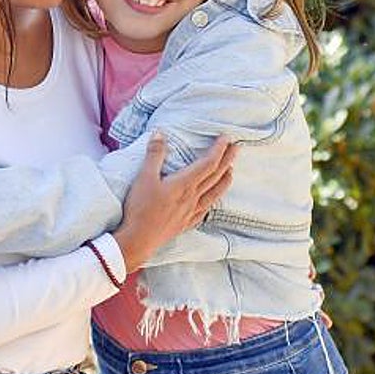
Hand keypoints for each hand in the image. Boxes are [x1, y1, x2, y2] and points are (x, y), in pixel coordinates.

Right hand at [112, 134, 236, 272]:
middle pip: (215, 176)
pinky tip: (212, 201)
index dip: (219, 149)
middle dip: (227, 160)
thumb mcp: (144, 177)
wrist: (138, 239)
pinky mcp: (185, 223)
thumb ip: (154, 154)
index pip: (208, 163)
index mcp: (185, 184)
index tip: (226, 138)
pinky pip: (205, 210)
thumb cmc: (140, 208)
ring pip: (214, 194)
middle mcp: (192, 197)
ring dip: (224, 180)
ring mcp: (190, 212)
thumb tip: (160, 134)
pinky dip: (212, 201)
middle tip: (237, 148)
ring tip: (231, 171)